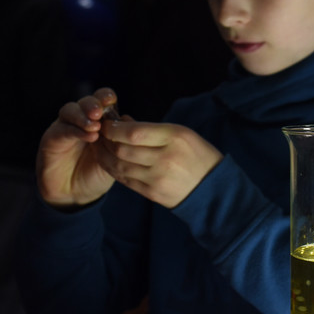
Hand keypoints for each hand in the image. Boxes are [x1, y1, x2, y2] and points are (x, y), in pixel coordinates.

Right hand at [36, 88, 120, 207]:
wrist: (75, 195)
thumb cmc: (96, 175)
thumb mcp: (114, 158)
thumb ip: (120, 141)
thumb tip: (128, 120)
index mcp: (98, 121)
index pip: (101, 101)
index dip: (106, 97)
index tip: (113, 100)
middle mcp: (80, 120)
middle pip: (85, 102)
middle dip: (93, 103)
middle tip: (100, 112)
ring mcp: (65, 127)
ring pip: (70, 110)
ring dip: (83, 115)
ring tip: (95, 126)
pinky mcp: (52, 138)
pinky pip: (63, 129)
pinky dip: (76, 131)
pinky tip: (89, 136)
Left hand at [94, 117, 223, 207]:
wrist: (214, 190)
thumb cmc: (198, 156)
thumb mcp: (183, 134)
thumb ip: (152, 129)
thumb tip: (123, 120)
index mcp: (175, 138)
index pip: (134, 133)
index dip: (114, 128)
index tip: (108, 123)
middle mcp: (165, 159)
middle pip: (123, 149)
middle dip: (106, 140)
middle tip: (100, 133)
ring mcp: (158, 178)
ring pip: (119, 165)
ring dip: (105, 154)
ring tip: (100, 146)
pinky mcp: (152, 193)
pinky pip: (124, 180)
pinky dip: (112, 168)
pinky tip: (107, 160)